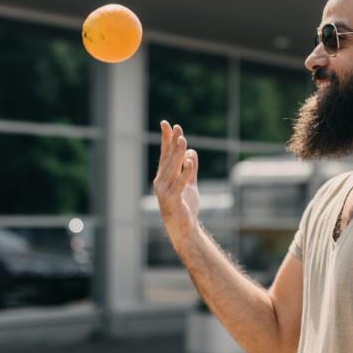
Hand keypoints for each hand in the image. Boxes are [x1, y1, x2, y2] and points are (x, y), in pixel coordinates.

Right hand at [153, 120, 201, 240]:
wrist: (184, 229)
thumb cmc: (184, 207)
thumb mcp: (189, 185)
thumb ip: (190, 170)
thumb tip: (192, 152)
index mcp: (164, 177)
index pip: (165, 154)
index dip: (166, 139)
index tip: (167, 124)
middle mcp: (161, 182)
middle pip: (168, 158)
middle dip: (173, 142)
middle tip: (178, 128)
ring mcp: (164, 191)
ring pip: (172, 169)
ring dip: (177, 154)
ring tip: (183, 140)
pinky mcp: (172, 200)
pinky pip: (178, 184)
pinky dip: (184, 173)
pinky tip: (190, 161)